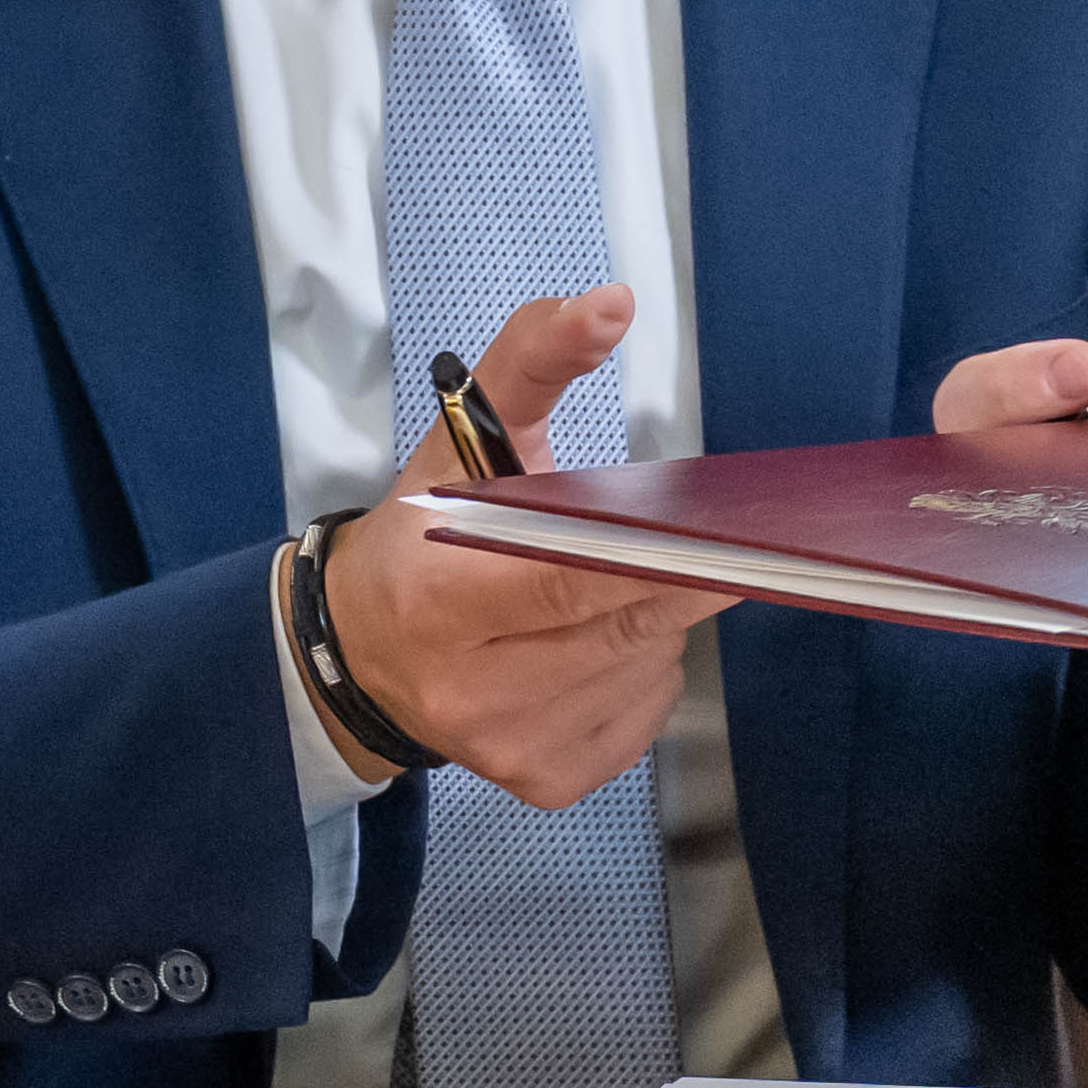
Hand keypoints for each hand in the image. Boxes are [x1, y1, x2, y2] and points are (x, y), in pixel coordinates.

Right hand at [317, 286, 726, 811]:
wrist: (356, 650)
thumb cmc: (419, 540)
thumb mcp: (458, 436)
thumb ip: (533, 358)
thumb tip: (609, 305)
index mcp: (437, 598)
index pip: (572, 579)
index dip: (662, 557)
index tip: (730, 532)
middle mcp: (469, 688)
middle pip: (626, 627)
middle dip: (674, 577)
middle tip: (704, 538)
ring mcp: (509, 746)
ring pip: (647, 670)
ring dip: (650, 623)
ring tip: (596, 592)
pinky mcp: (544, 782)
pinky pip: (642, 717)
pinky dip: (639, 674)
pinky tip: (591, 645)